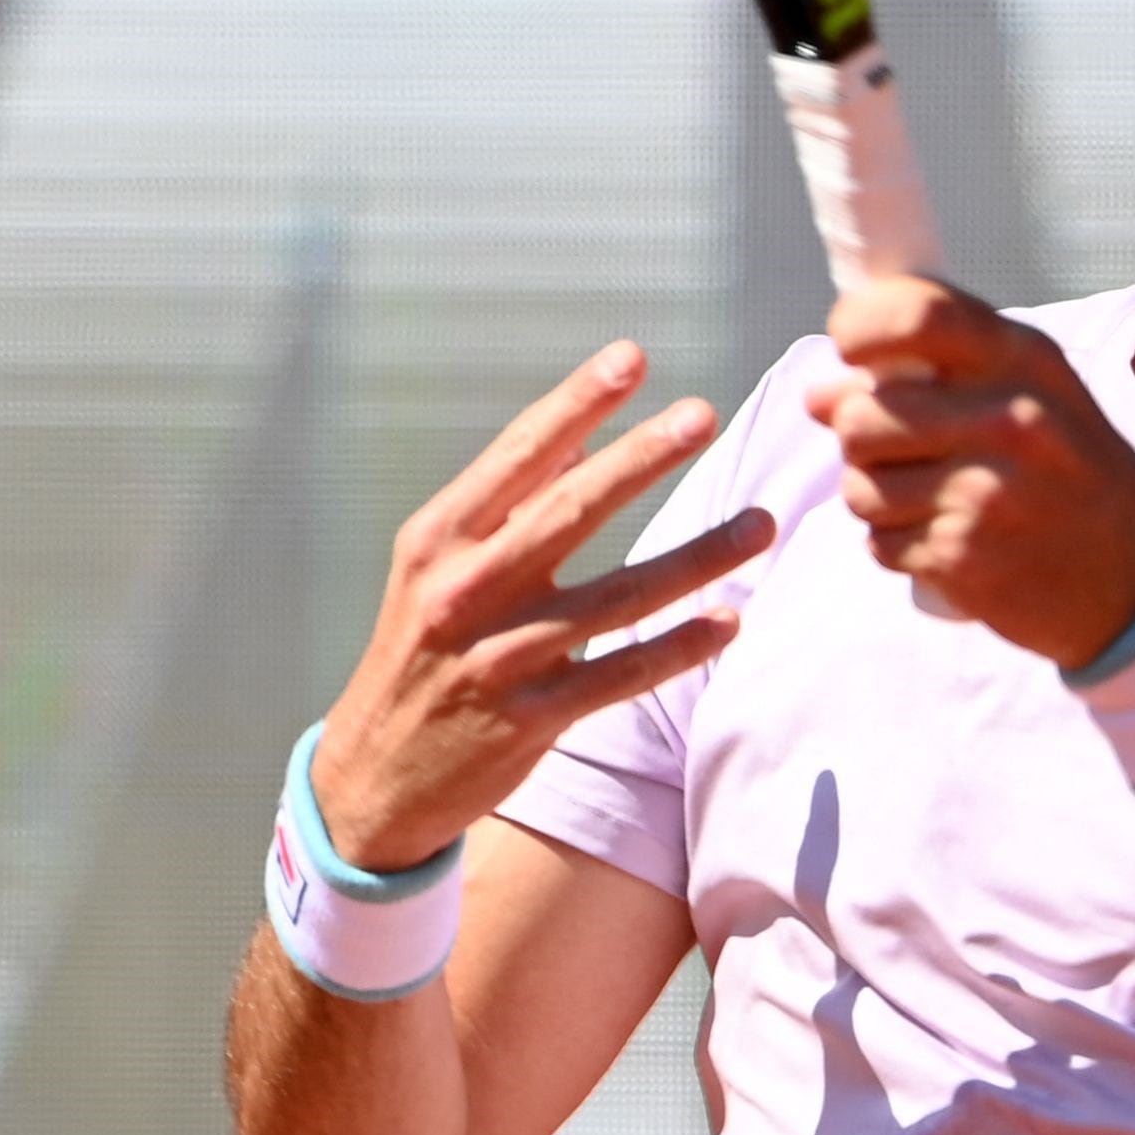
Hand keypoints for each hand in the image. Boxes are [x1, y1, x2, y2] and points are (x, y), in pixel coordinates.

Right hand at [311, 341, 772, 869]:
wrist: (374, 776)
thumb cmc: (417, 654)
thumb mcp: (435, 569)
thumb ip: (505, 505)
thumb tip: (581, 439)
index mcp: (440, 541)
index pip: (516, 457)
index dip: (576, 405)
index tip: (630, 358)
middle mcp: (466, 591)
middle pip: (569, 511)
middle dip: (641, 459)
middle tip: (701, 415)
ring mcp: (501, 657)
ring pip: (617, 597)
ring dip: (697, 559)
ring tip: (760, 524)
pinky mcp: (533, 718)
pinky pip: (622, 674)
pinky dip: (678, 647)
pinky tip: (728, 621)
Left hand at [806, 276, 1134, 668]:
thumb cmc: (1069, 471)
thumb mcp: (1030, 393)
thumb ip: (933, 374)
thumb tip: (819, 393)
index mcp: (1023, 360)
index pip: (914, 315)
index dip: (858, 327)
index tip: (850, 347)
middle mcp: (1007, 420)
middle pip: (860, 415)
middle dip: (859, 437)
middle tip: (896, 449)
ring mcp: (984, 493)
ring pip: (859, 485)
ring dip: (875, 496)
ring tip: (928, 498)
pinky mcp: (964, 558)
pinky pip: (880, 543)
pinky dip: (898, 546)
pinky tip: (946, 540)